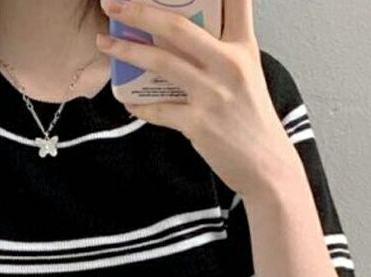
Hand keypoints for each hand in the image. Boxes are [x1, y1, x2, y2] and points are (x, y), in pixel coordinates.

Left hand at [96, 0, 299, 199]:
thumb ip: (222, 50)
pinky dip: (139, 104)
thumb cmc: (252, 119)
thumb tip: (182, 35)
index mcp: (243, 47)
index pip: (235, 0)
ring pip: (160, 62)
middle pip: (178, 26)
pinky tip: (126, 100)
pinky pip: (158, 109)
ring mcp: (212, 94)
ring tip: (104, 43)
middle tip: (111, 3)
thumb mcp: (248, 74)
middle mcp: (229, 64)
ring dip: (126, 51)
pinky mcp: (198, 124)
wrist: (266, 166)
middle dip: (139, 11)